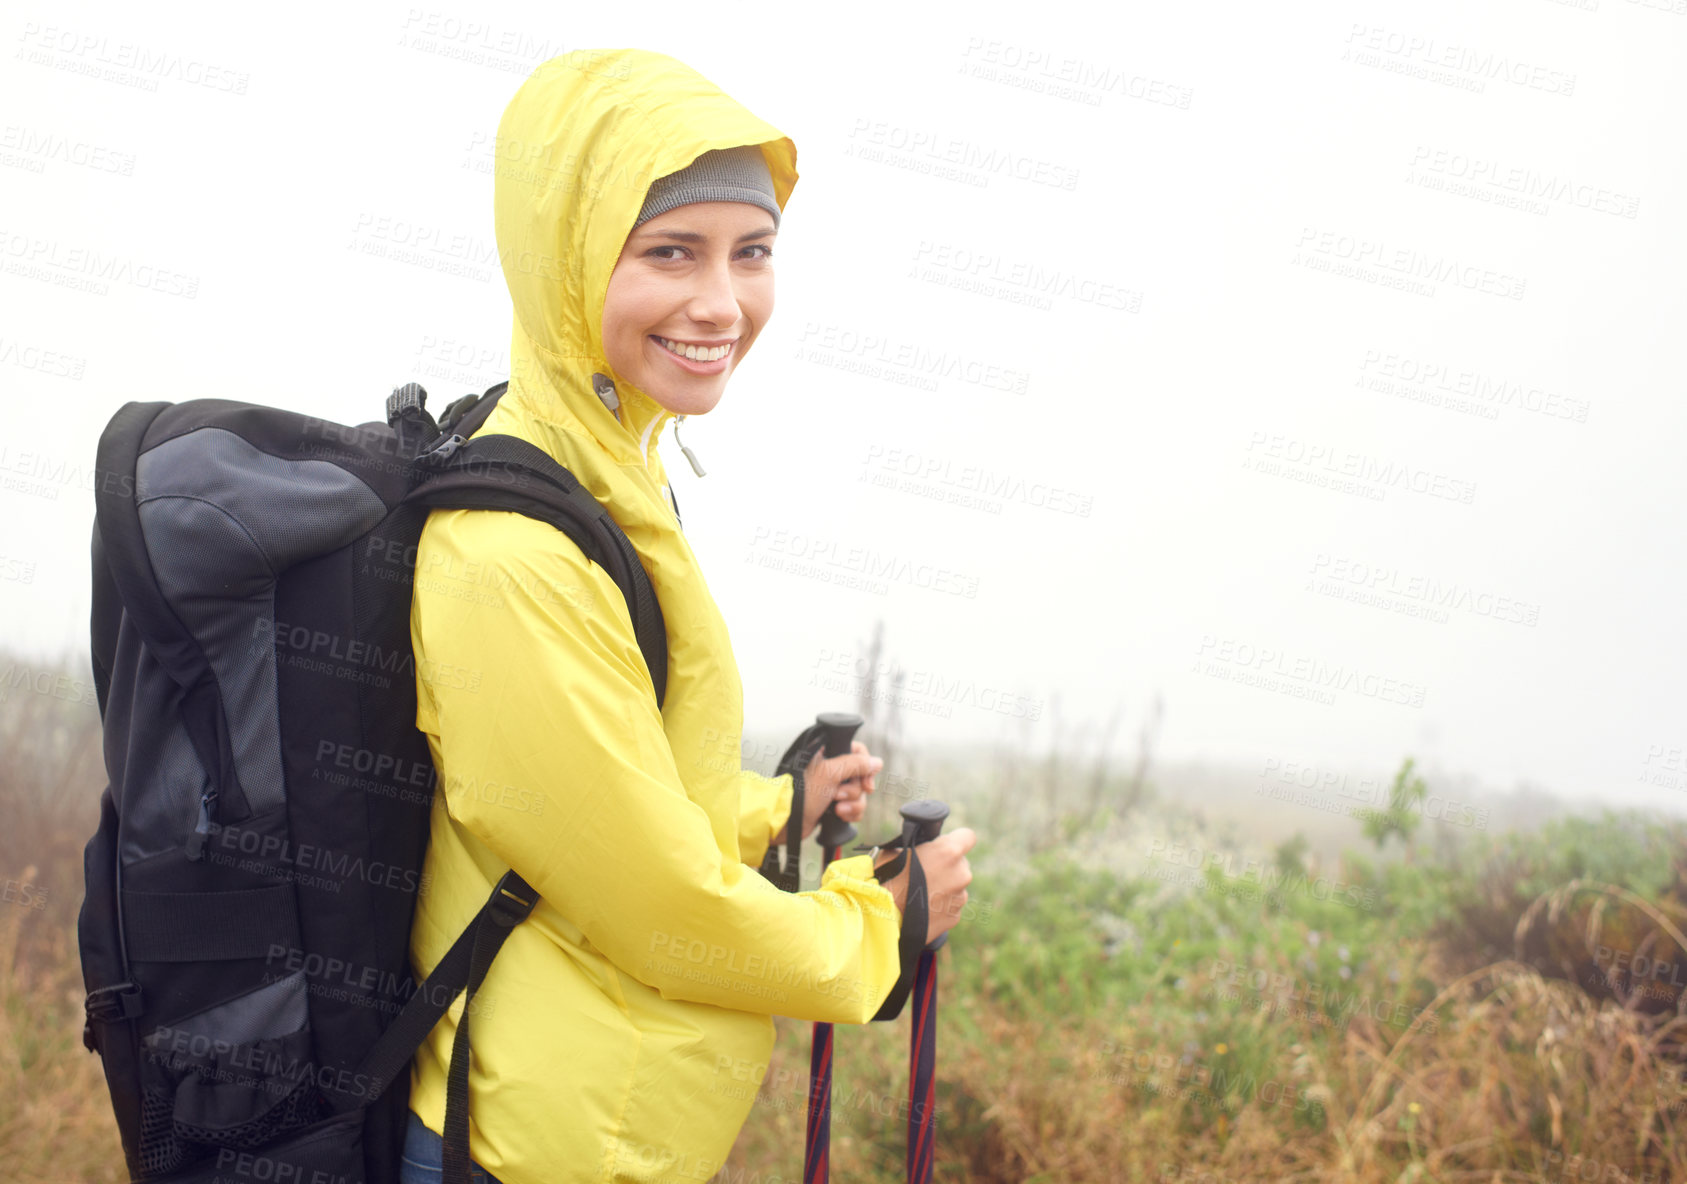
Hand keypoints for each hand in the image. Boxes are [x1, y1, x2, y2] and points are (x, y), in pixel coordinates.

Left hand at [773, 741, 882, 844]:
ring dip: (852, 804)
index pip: (857, 751)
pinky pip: (854, 806)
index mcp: (827, 753)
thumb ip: (856, 764)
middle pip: (861, 776)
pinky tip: (839, 816)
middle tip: (839, 795)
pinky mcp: (833, 803)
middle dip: (853, 791)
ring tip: (837, 809)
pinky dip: (850, 813)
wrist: (787, 821)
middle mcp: (831, 768)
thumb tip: (877, 762)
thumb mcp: (830, 773)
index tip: (866, 782)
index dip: (866, 767)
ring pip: (859, 793)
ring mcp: (832, 786)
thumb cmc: (802, 793)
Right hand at [873, 828, 975, 946]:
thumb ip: (918, 847)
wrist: (882, 917)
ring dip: (945, 888)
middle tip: (927, 872)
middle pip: (961, 864)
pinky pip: (951, 906)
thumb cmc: (886, 879)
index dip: (957, 839)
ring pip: (957, 887)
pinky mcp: (955, 917)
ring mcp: (960, 898)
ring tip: (921, 894)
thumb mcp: (897, 851)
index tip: (947, 844)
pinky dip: (941, 906)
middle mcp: (961, 874)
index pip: (968, 836)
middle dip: (948, 866)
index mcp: (949, 852)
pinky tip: (923, 908)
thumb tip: (921, 848)